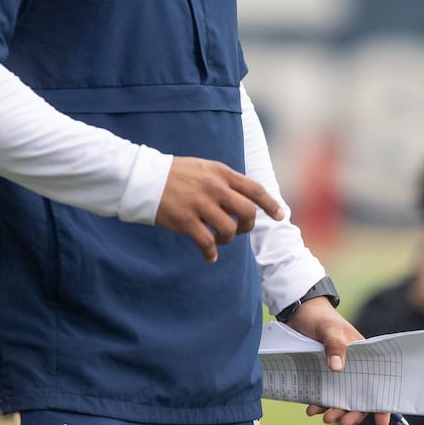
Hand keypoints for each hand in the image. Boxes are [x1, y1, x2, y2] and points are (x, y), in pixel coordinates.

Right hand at [153, 157, 282, 261]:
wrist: (143, 177)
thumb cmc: (175, 174)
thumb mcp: (204, 168)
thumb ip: (224, 180)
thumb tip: (245, 198)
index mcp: (220, 172)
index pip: (254, 189)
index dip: (270, 204)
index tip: (280, 215)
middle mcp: (214, 187)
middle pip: (247, 212)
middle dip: (247, 225)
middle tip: (239, 229)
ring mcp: (200, 204)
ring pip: (229, 230)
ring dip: (228, 239)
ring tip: (217, 239)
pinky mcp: (186, 221)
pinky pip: (207, 244)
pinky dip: (211, 253)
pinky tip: (209, 256)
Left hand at [288, 298, 391, 424]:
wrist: (299, 313)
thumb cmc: (320, 318)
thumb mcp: (328, 329)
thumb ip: (335, 346)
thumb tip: (338, 368)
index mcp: (364, 357)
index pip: (378, 382)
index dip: (382, 404)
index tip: (382, 423)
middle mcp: (354, 367)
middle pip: (360, 396)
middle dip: (354, 412)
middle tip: (343, 422)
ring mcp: (337, 372)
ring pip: (342, 398)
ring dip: (336, 411)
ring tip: (325, 418)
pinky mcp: (322, 375)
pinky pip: (324, 394)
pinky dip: (320, 404)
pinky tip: (312, 409)